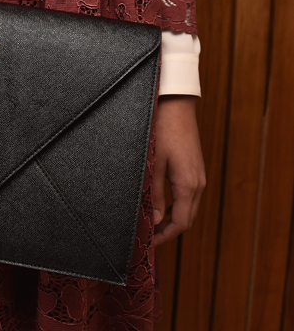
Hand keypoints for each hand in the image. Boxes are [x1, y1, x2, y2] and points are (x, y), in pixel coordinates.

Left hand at [152, 95, 205, 245]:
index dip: (165, 236)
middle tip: (149, 238)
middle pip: (187, 219)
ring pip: (188, 208)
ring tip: (152, 224)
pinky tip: (160, 205)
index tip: (150, 243)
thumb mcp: (152, 164)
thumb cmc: (162, 131)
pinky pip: (188, 196)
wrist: (176, 105)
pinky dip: (176, 206)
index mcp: (188, 185)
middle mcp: (198, 183)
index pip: (180, 223)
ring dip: (172, 219)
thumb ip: (153, 194)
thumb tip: (153, 220)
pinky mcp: (195, 169)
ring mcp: (199, 176)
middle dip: (169, 231)